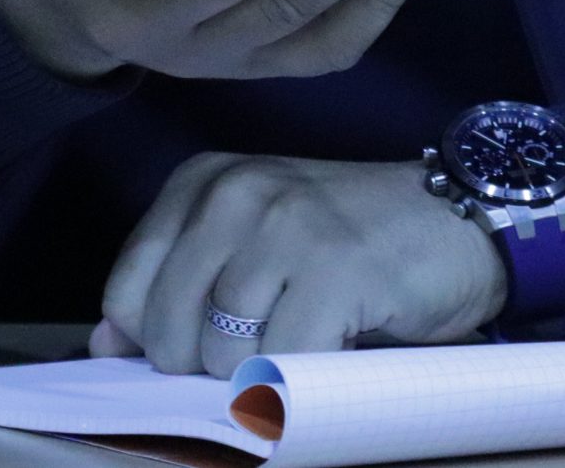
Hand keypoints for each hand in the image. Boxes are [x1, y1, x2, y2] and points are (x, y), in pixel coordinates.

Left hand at [89, 155, 507, 376]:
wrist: (456, 220)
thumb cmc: (347, 242)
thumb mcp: (250, 243)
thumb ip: (178, 281)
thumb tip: (107, 340)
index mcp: (202, 181)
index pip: (127, 288)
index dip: (153, 340)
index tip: (197, 351)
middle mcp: (235, 193)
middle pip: (167, 327)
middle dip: (203, 367)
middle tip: (259, 356)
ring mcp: (284, 226)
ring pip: (219, 350)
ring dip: (255, 375)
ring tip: (295, 350)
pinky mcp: (333, 268)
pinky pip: (281, 360)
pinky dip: (296, 381)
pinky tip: (325, 355)